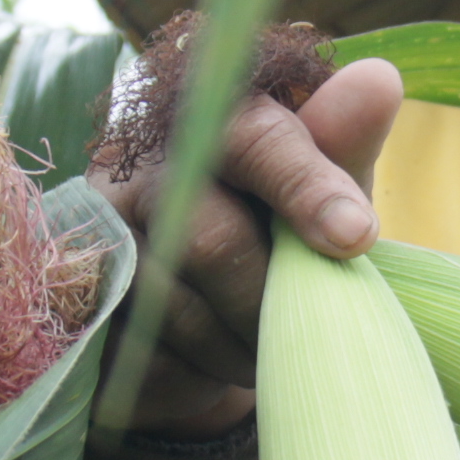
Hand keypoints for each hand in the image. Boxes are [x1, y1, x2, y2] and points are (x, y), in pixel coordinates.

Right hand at [85, 58, 403, 437]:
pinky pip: (146, 359)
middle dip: (272, 297)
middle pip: (209, 239)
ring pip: (176, 311)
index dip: (305, 185)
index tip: (359, 237)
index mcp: (201, 117)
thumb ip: (341, 143)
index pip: (251, 138)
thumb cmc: (275, 225)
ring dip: (240, 347)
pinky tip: (215, 363)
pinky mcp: (81, 310)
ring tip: (268, 349)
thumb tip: (378, 81)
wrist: (196, 299)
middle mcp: (134, 168)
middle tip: (313, 324)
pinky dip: (199, 379)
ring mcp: (97, 238)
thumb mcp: (321, 184)